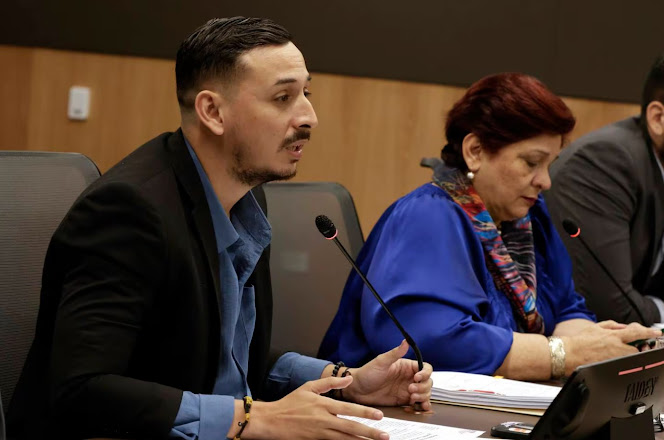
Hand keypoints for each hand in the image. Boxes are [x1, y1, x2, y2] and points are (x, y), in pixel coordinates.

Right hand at [245, 375, 389, 439]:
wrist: (271, 421)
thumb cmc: (290, 403)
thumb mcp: (309, 387)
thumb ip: (331, 383)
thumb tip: (349, 378)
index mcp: (323, 405)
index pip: (349, 409)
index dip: (365, 413)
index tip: (379, 416)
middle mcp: (324, 420)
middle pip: (351, 428)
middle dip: (369, 433)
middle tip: (385, 436)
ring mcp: (320, 433)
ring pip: (345, 439)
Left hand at [344, 340, 432, 409]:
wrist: (357, 390)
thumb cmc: (367, 373)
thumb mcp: (381, 361)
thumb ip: (395, 353)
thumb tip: (406, 340)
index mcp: (406, 366)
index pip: (425, 368)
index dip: (425, 373)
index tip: (416, 378)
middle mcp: (409, 378)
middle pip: (428, 382)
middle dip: (423, 387)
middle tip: (410, 390)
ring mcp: (408, 390)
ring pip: (425, 393)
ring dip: (423, 396)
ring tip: (412, 398)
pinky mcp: (404, 401)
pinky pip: (418, 404)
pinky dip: (422, 406)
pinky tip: (419, 407)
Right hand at [563, 321, 660, 372]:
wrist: (567, 354)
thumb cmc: (578, 341)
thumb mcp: (595, 327)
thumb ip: (611, 325)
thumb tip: (622, 327)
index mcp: (613, 335)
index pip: (636, 333)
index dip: (649, 332)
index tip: (657, 333)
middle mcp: (616, 347)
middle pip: (637, 348)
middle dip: (637, 348)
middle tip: (634, 347)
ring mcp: (614, 358)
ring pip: (630, 357)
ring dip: (628, 355)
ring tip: (617, 353)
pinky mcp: (610, 367)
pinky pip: (621, 364)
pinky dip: (620, 361)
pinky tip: (610, 359)